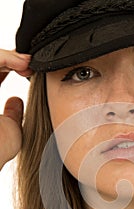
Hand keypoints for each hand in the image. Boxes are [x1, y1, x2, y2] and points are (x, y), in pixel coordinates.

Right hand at [0, 49, 31, 169]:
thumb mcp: (10, 128)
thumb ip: (12, 113)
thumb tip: (16, 101)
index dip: (8, 66)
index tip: (27, 70)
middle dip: (9, 58)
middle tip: (28, 64)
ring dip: (8, 57)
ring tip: (26, 62)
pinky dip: (5, 59)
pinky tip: (21, 63)